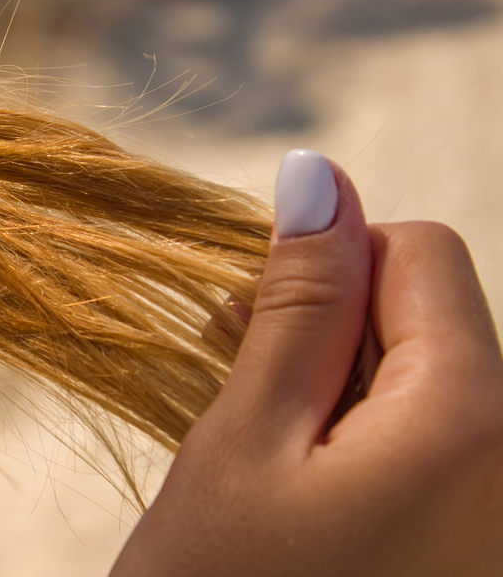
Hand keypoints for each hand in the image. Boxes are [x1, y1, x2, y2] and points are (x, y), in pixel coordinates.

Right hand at [112, 150, 502, 575]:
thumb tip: (319, 177)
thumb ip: (297, 305)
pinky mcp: (476, 546)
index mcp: (474, 419)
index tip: (250, 326)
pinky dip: (365, 448)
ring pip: (431, 386)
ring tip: (265, 457)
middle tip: (240, 392)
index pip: (421, 253)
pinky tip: (303, 494)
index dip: (327, 267)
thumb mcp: (244, 441)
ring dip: (341, 393)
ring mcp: (500, 513)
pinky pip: (438, 451)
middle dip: (333, 333)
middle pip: (435, 321)